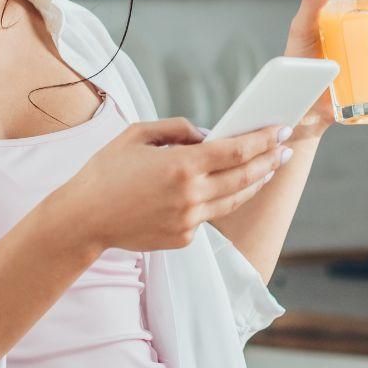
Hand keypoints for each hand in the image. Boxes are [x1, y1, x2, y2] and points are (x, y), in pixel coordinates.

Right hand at [51, 119, 289, 252]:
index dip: (263, 140)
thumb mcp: (137, 135)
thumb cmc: (106, 172)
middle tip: (284, 150)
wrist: (83, 219)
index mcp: (182, 165)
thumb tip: (207, 135)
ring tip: (267, 170)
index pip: (237, 151)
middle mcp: (191, 195)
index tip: (279, 130)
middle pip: (245, 177)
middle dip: (269, 161)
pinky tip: (224, 190)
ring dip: (254, 183)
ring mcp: (189, 221)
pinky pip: (209, 216)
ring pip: (234, 200)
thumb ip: (177, 129)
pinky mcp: (183, 238)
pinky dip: (218, 201)